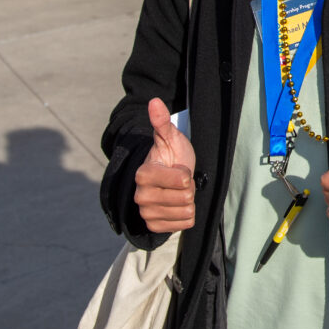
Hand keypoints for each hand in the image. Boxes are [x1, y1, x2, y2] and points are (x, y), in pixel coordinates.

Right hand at [133, 98, 196, 233]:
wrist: (170, 177)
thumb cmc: (172, 156)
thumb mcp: (171, 138)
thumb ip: (162, 122)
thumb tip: (154, 101)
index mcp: (143, 174)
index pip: (181, 179)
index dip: (186, 173)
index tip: (177, 167)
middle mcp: (140, 196)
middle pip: (185, 197)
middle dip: (188, 188)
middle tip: (179, 180)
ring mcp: (146, 213)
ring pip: (186, 212)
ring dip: (188, 202)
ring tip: (177, 192)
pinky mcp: (154, 227)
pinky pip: (184, 225)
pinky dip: (186, 216)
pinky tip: (177, 205)